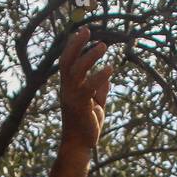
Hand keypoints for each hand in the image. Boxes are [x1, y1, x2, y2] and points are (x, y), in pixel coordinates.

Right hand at [59, 25, 112, 148]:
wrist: (80, 145)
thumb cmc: (86, 125)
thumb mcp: (95, 104)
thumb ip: (99, 90)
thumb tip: (106, 77)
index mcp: (68, 87)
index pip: (67, 62)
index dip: (73, 46)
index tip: (84, 32)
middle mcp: (67, 89)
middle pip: (67, 62)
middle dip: (75, 44)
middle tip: (88, 30)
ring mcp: (72, 97)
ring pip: (77, 71)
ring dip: (89, 56)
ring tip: (103, 45)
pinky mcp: (80, 106)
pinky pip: (88, 87)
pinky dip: (99, 76)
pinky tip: (109, 68)